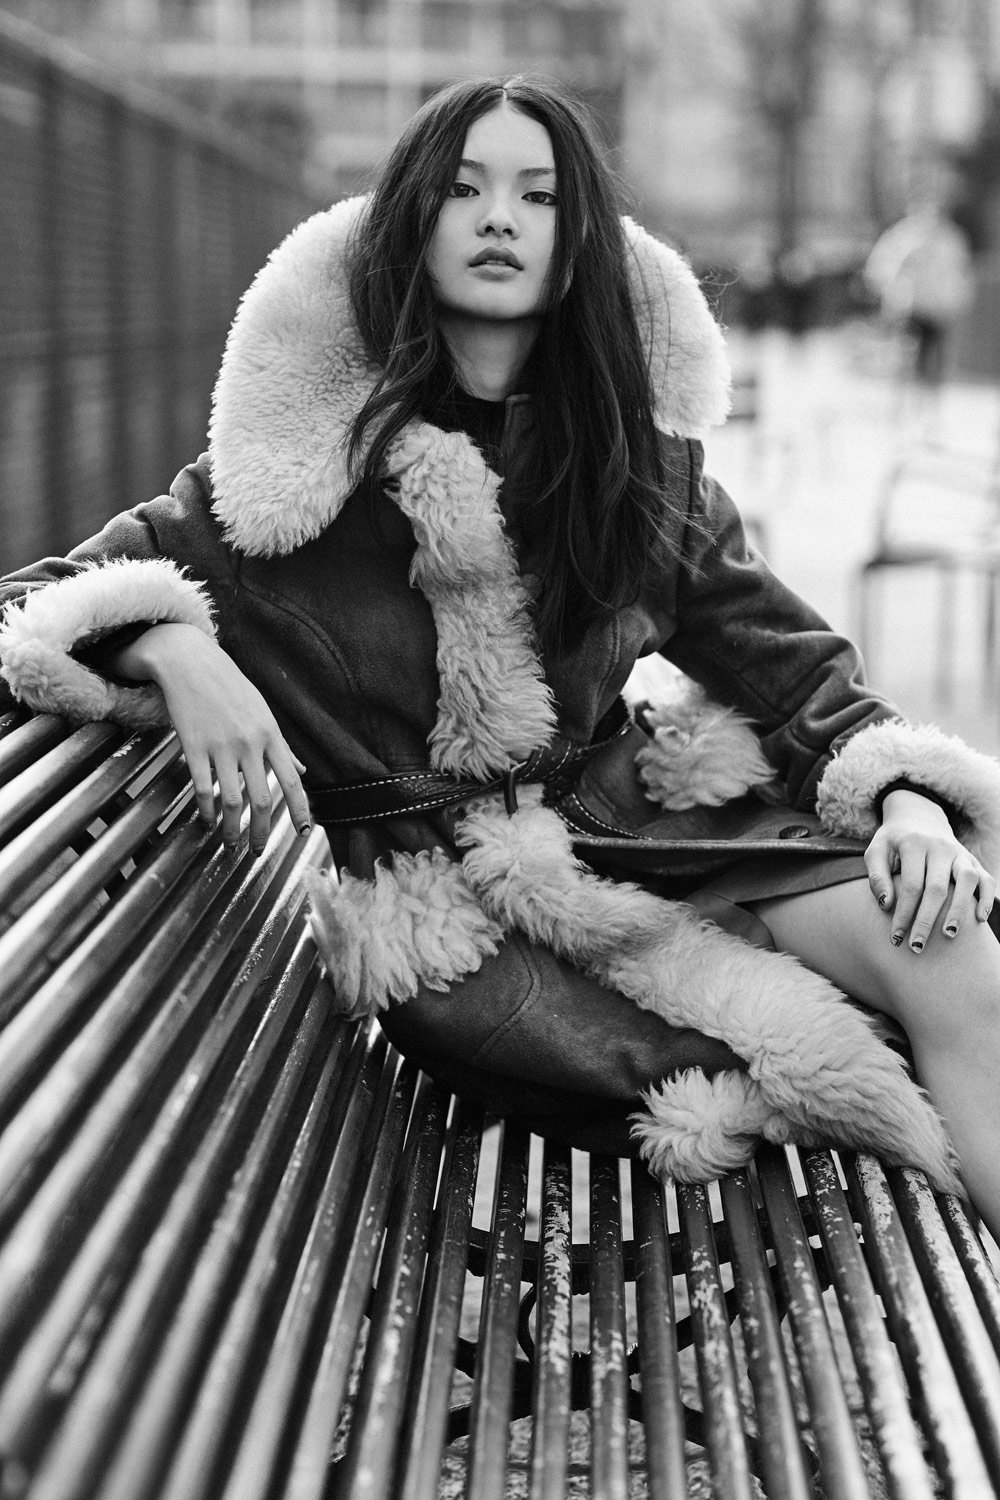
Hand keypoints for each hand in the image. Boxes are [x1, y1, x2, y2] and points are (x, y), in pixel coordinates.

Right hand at [109, 623, 311, 854]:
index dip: (299, 810)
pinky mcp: (194, 747)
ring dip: (233, 830)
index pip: (292, 781)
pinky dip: (207, 811)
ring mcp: (222, 746)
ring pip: (232, 801)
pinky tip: (208, 822)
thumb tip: (302, 771)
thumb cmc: (229, 687)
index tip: (302, 833)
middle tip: (258, 851)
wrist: (190, 661)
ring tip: (232, 844)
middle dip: (262, 832)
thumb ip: (282, 747)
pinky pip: (204, 789)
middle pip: (262, 799)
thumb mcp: (263, 712)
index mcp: (271, 734)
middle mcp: (250, 743)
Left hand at [865, 788, 994, 953]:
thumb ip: (877, 876)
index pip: (911, 885)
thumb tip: (886, 905)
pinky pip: (986, 879)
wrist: (917, 817)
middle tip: (916, 946)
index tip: (895, 937)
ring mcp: (960, 853)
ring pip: (966, 881)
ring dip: (959, 910)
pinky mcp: (973, 860)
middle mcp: (940, 847)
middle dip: (926, 920)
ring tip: (948, 935)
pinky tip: (979, 919)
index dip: (904, 914)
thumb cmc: (893, 842)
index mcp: (914, 844)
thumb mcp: (876, 851)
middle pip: (937, 888)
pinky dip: (986, 898)